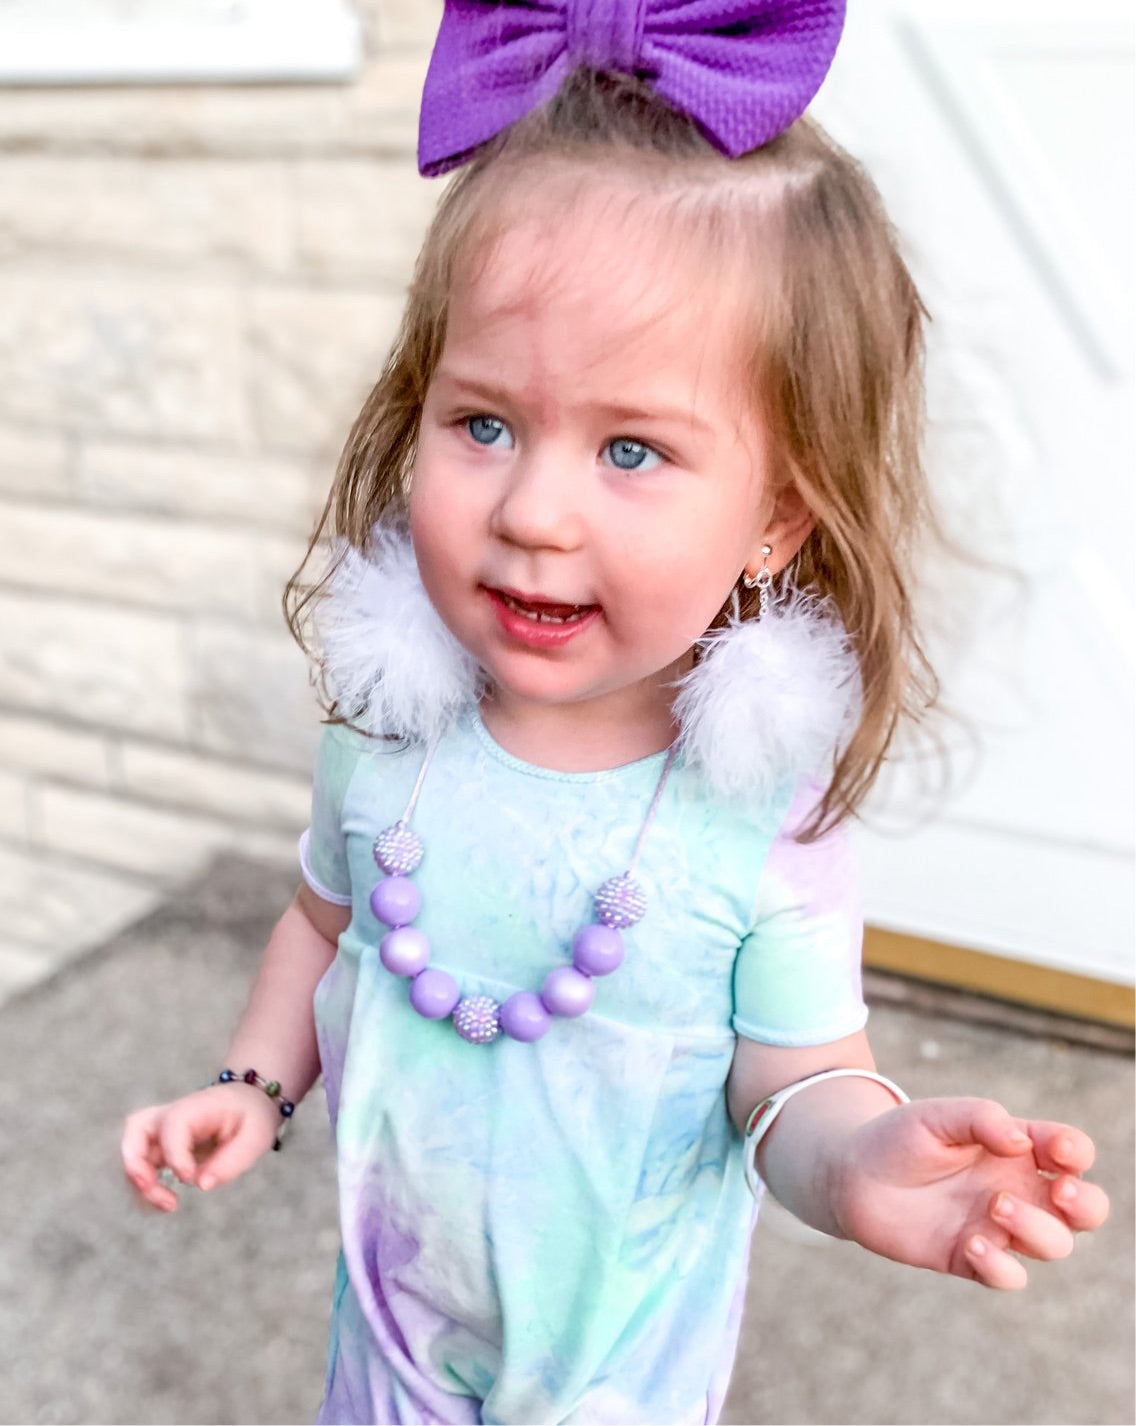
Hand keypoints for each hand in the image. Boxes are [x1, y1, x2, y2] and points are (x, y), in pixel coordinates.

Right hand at [121, 1083, 282, 1211]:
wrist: (247, 1105)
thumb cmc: (251, 1117)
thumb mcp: (256, 1136)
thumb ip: (232, 1161)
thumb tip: (200, 1185)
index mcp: (194, 1107)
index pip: (172, 1127)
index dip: (175, 1155)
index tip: (190, 1177)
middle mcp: (170, 1116)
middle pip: (135, 1131)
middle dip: (137, 1165)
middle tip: (154, 1188)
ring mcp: (161, 1132)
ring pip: (133, 1155)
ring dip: (141, 1186)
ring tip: (170, 1205)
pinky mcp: (159, 1149)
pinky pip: (141, 1170)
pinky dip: (147, 1191)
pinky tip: (168, 1204)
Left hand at [833, 1097, 1109, 1289]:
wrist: (851, 1173)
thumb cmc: (900, 1137)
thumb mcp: (937, 1115)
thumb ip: (981, 1118)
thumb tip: (1023, 1143)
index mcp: (1017, 1149)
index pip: (1070, 1153)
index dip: (1076, 1152)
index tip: (1055, 1149)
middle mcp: (1017, 1189)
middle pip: (1085, 1210)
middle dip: (1086, 1205)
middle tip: (1060, 1192)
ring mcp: (997, 1226)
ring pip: (1054, 1245)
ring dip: (1037, 1228)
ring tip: (995, 1204)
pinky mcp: (970, 1258)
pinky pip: (1008, 1277)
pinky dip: (1000, 1266)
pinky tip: (972, 1242)